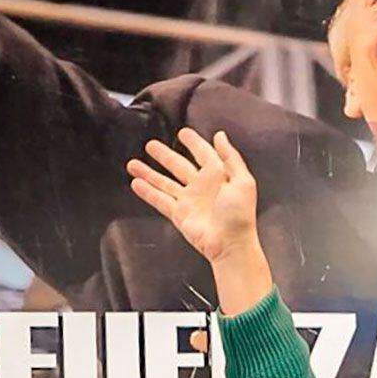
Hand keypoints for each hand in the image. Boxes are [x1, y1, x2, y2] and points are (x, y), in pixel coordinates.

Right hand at [127, 128, 258, 263]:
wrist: (231, 244)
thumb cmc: (240, 216)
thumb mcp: (243, 181)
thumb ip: (231, 157)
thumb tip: (220, 137)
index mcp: (218, 176)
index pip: (203, 153)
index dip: (193, 143)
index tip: (183, 133)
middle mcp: (201, 187)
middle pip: (178, 166)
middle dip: (165, 156)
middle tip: (151, 145)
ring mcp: (189, 201)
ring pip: (164, 182)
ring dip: (149, 173)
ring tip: (133, 164)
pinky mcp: (179, 215)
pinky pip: (160, 200)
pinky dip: (147, 192)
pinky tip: (136, 183)